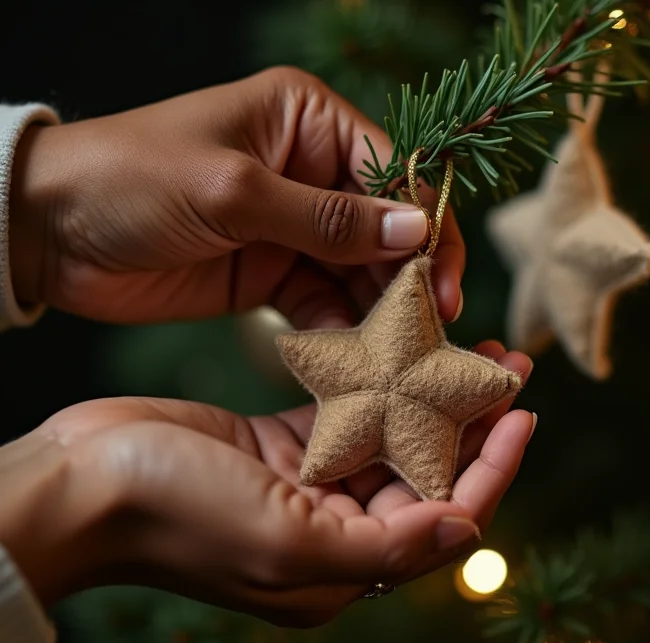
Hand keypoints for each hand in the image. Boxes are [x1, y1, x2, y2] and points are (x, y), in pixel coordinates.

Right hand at [0, 344, 532, 626]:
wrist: (79, 483)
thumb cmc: (175, 514)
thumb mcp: (286, 544)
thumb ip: (384, 547)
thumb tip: (468, 532)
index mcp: (343, 568)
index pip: (445, 516)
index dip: (492, 467)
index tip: (524, 411)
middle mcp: (334, 533)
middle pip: (426, 473)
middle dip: (470, 421)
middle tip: (508, 367)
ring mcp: (307, 486)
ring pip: (392, 438)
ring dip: (431, 397)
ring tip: (471, 349)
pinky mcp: (280, 446)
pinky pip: (346, 413)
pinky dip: (378, 384)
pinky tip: (406, 350)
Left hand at [9, 67, 463, 327]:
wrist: (51, 232)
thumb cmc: (132, 178)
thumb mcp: (233, 191)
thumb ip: (326, 217)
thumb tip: (416, 230)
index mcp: (307, 123)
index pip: (394, 171)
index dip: (427, 225)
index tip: (442, 283)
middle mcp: (309, 172)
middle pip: (385, 227)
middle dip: (409, 277)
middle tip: (432, 332)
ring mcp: (291, 227)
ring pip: (360, 270)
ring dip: (381, 310)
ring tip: (401, 354)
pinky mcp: (271, 274)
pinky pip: (323, 302)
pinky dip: (340, 329)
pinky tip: (355, 356)